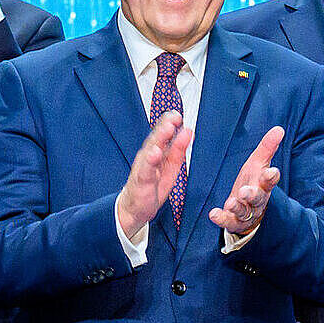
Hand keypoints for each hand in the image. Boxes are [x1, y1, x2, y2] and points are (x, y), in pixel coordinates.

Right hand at [117, 112, 192, 238]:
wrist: (135, 208)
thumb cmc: (152, 186)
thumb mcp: (170, 167)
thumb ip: (178, 149)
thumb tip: (188, 131)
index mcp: (156, 151)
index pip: (163, 133)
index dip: (170, 122)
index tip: (178, 114)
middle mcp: (148, 156)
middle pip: (156, 138)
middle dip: (165, 126)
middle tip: (174, 117)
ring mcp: (143, 167)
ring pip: (150, 150)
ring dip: (158, 139)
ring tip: (167, 129)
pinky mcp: (140, 180)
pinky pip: (145, 169)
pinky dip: (150, 160)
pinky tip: (155, 153)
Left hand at [208, 126, 283, 234]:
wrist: (249, 210)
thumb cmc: (253, 182)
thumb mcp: (259, 163)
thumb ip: (267, 147)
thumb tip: (279, 129)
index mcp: (263, 184)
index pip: (270, 180)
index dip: (270, 177)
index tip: (271, 172)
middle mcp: (257, 200)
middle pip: (257, 198)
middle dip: (252, 195)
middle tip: (245, 191)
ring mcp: (246, 212)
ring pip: (243, 211)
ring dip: (237, 207)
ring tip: (231, 202)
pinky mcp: (234, 221)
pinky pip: (228, 222)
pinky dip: (221, 218)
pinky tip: (214, 214)